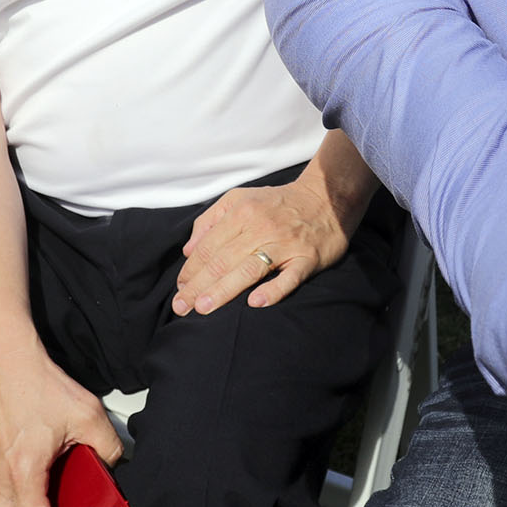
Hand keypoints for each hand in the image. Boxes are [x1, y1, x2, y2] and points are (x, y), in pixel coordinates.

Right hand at [0, 346, 124, 506]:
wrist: (6, 361)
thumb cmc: (36, 384)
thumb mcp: (87, 414)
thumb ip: (109, 445)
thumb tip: (115, 463)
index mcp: (24, 472)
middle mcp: (1, 476)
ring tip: (49, 504)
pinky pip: (0, 490)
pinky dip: (18, 494)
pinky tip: (42, 476)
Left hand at [172, 174, 350, 315]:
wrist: (326, 198)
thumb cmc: (277, 203)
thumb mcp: (240, 198)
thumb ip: (211, 220)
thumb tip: (188, 250)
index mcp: (241, 213)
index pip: (209, 246)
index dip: (191, 269)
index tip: (179, 289)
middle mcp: (261, 227)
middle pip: (223, 261)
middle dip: (198, 285)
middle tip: (181, 307)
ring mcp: (285, 244)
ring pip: (249, 270)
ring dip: (224, 290)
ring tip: (204, 308)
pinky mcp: (307, 258)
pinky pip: (289, 278)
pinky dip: (273, 291)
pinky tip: (255, 303)